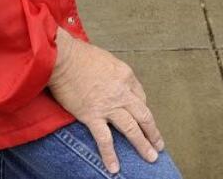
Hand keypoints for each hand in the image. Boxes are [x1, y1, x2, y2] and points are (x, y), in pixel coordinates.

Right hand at [48, 29, 165, 173]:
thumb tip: (114, 85)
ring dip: (143, 145)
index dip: (142, 110)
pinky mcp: (92, 116)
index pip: (141, 97)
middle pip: (143, 115)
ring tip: (150, 158)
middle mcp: (122, 92)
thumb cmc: (81, 55)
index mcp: (126, 76)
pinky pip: (105, 139)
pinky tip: (114, 168)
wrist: (63, 58)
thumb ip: (114, 75)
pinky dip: (110, 155)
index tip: (142, 119)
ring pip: (131, 129)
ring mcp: (108, 106)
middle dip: (153, 132)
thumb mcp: (107, 59)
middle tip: (159, 146)